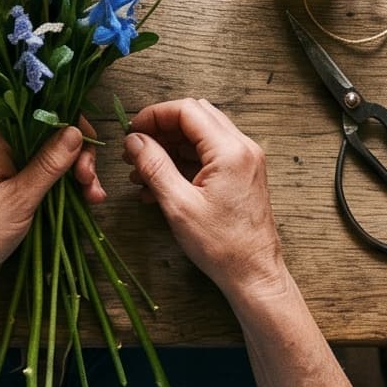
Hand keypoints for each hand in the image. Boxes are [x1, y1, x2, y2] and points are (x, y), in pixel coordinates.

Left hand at [0, 126, 100, 292]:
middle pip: (54, 138)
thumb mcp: (19, 198)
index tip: (85, 158)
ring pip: (55, 161)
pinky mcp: (17, 192)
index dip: (72, 130)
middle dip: (79, 157)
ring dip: (77, 176)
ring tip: (93, 199)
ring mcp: (12, 171)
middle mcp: (6, 149)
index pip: (44, 116)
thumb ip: (48, 163)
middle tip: (89, 183)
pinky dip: (67, 190)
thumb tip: (74, 130)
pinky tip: (84, 203)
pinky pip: (48, 181)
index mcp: (0, 140)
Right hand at [123, 98, 284, 299]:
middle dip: (161, 129)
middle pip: (194, 118)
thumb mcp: (178, 205)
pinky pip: (208, 156)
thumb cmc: (222, 246)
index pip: (187, 110)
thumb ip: (154, 165)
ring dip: (169, 147)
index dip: (154, 115)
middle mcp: (242, 148)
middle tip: (135, 147)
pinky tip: (158, 183)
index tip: (131, 131)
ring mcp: (244, 161)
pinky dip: (182, 162)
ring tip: (140, 170)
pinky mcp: (241, 175)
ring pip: (200, 136)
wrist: (255, 275)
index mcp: (230, 150)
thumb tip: (134, 140)